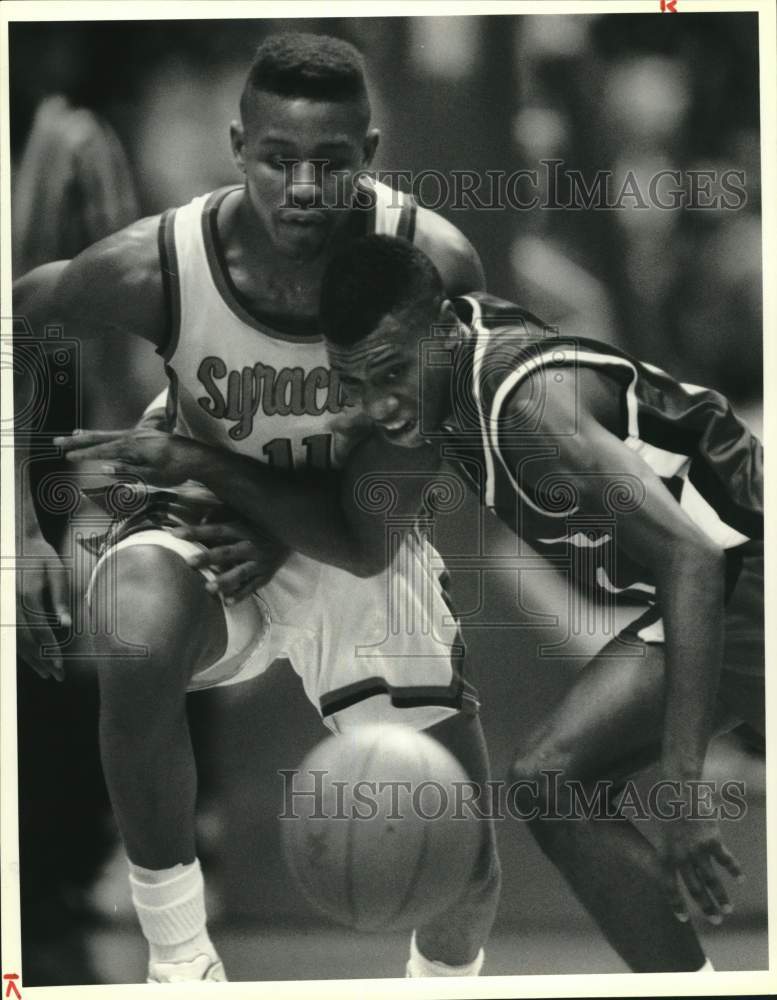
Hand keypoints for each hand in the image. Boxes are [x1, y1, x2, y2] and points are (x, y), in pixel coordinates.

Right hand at [15, 528, 69, 680]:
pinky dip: (19, 648)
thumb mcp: (55, 570)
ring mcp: (4, 607)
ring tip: (44, 673)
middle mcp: (11, 603)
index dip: (50, 652)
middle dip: (41, 661)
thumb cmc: (39, 554)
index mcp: (27, 594)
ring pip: (14, 640)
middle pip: (26, 640)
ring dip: (29, 659)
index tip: (60, 667)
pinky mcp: (2, 608)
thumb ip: (59, 597)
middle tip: (56, 676)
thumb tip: (66, 624)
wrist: (14, 540)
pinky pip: (8, 633)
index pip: (40, 631)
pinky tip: (29, 658)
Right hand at [54, 428, 197, 486]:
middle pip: (102, 437)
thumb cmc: (177, 469)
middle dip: (79, 440)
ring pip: (110, 434)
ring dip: (90, 436)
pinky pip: (120, 436)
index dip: (85, 454)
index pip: (104, 451)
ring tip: (73, 435)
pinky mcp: (145, 436)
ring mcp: (140, 434)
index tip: (68, 457)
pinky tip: (100, 439)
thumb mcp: (154, 476)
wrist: (198, 457)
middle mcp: (135, 436)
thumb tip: (106, 467)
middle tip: (57, 442)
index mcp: (135, 446)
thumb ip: (129, 471)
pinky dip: (106, 437)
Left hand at [169, 521, 288, 602]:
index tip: (175, 534)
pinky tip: (227, 602)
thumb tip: (202, 520)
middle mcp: (251, 545)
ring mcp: (259, 562)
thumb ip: (222, 514)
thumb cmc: (261, 523)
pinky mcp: (266, 575)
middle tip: (189, 562)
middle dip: (208, 557)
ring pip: (240, 573)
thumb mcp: (244, 513)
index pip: (216, 530)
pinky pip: (253, 587)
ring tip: (208, 588)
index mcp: (242, 528)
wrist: (295, 533)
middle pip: (226, 552)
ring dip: (224, 580)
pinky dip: (241, 595)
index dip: (196, 532)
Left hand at [659, 813, 742, 924]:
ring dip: (720, 897)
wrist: (679, 792)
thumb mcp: (660, 834)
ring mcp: (698, 850)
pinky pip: (726, 860)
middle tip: (715, 920)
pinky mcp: (712, 841)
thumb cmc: (668, 811)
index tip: (683, 919)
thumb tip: (673, 870)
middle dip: (705, 907)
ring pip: (711, 880)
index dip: (676, 904)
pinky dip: (734, 871)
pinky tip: (740, 880)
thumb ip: (668, 853)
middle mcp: (681, 856)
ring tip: (727, 910)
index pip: (669, 887)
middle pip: (694, 889)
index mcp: (664, 856)